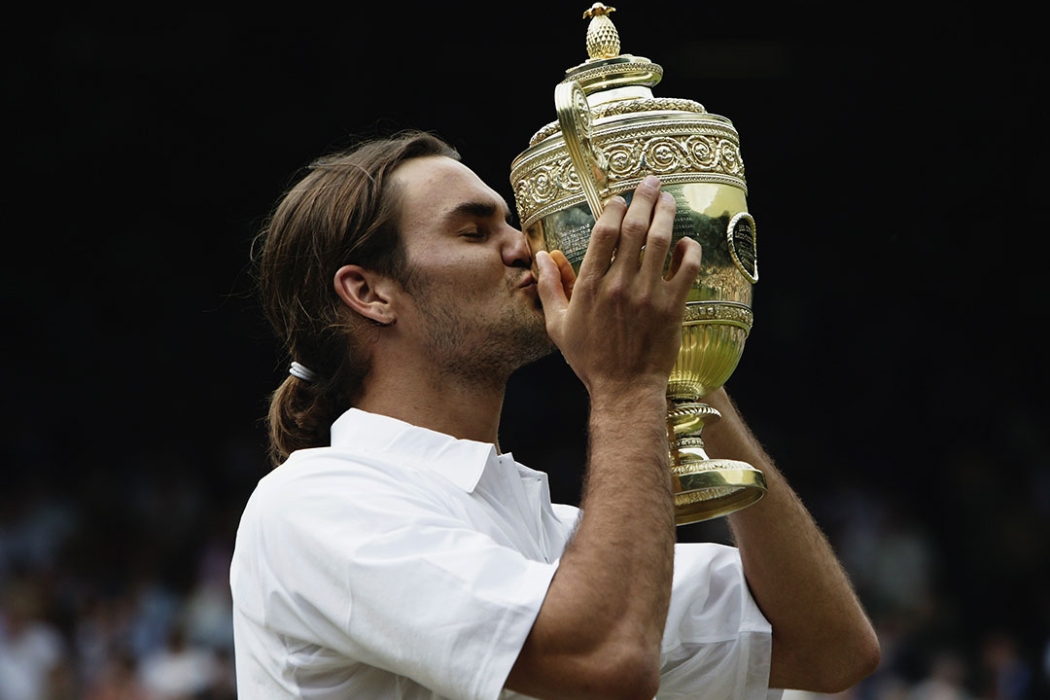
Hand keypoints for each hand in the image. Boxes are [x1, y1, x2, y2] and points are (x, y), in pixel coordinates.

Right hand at [535, 176, 701, 399]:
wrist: (625, 389)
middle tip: (650, 182)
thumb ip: (549, 288)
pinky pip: (686, 269)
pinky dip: (689, 251)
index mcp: (590, 287)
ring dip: (666, 215)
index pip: (603, 234)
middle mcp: (620, 285)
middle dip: (643, 199)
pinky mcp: (672, 307)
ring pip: (661, 242)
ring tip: (668, 199)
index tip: (619, 199)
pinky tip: (686, 242)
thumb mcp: (558, 325)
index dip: (613, 210)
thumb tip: (539, 256)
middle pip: (634, 229)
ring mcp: (648, 295)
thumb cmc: (590, 359)